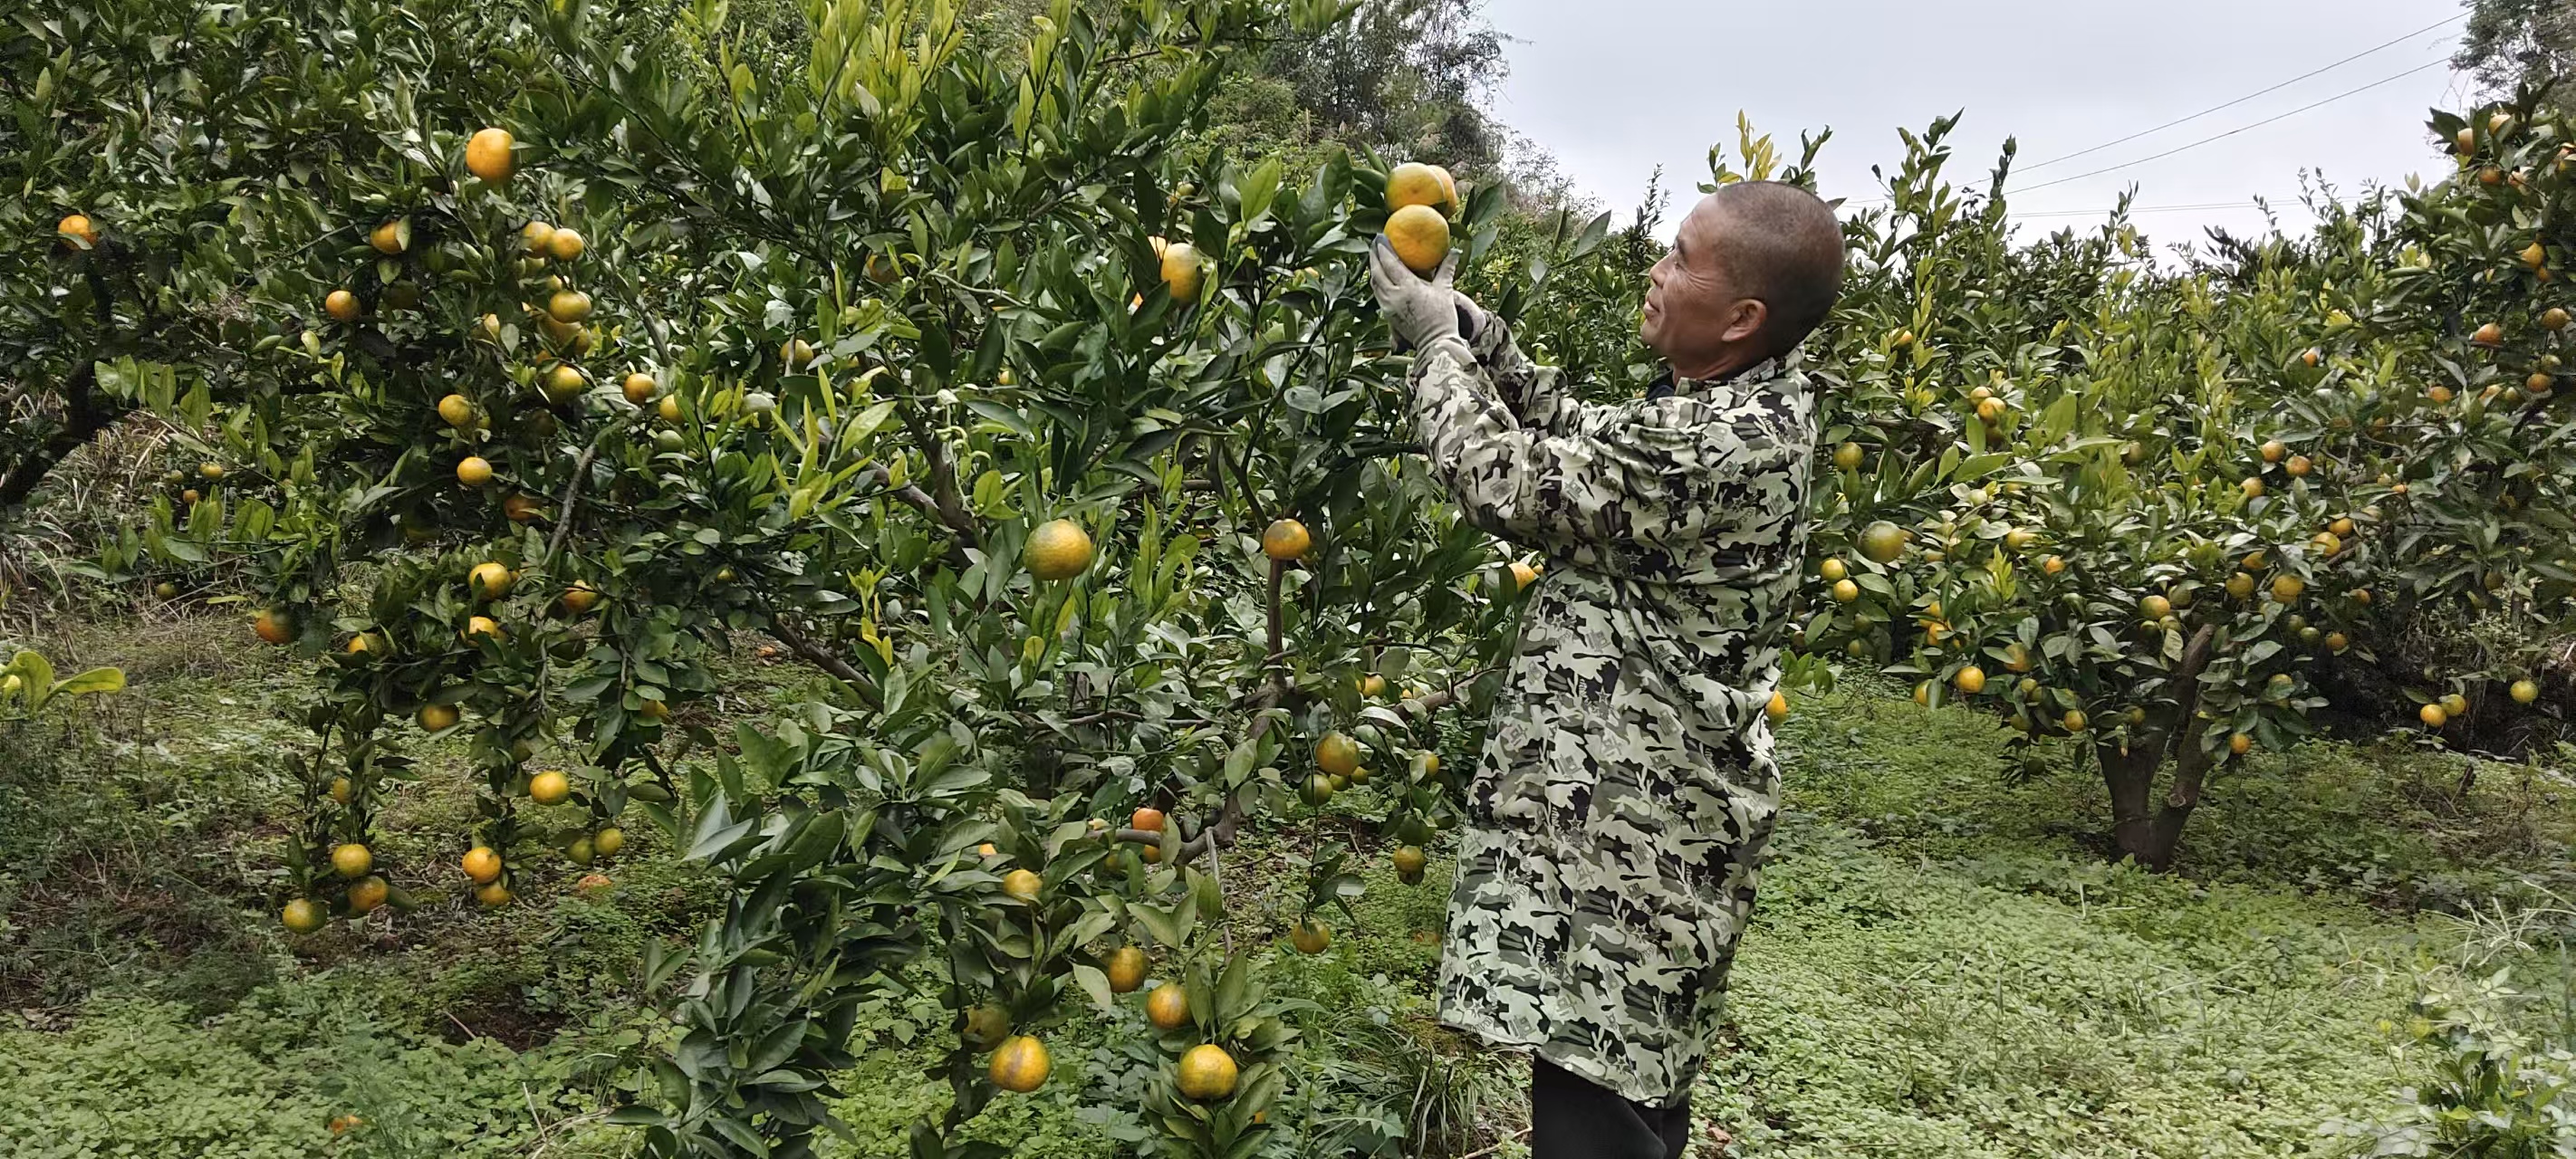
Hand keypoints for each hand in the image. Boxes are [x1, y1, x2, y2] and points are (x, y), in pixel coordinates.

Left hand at [1370, 236, 1470, 351]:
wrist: (1435, 343)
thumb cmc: (1443, 316)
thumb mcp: (1445, 289)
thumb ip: (1447, 268)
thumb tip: (1456, 251)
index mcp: (1408, 286)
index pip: (1390, 262)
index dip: (1383, 248)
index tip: (1381, 236)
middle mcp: (1394, 295)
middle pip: (1377, 271)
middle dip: (1373, 255)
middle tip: (1374, 243)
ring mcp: (1388, 306)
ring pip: (1374, 283)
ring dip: (1373, 268)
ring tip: (1375, 257)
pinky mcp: (1387, 314)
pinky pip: (1377, 293)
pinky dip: (1377, 282)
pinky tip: (1380, 276)